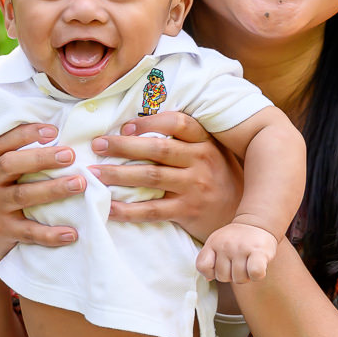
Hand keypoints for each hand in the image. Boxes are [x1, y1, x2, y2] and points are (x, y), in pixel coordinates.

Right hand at [0, 123, 85, 265]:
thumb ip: (24, 160)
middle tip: (70, 155)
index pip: (3, 143)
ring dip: (53, 189)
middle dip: (41, 158)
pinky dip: (51, 234)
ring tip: (80, 184)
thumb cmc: (1, 197)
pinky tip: (72, 233)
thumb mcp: (3, 176)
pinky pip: (29, 232)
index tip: (53, 130)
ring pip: (23, 195)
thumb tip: (65, 141)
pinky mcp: (4, 231)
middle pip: (11, 164)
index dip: (26, 134)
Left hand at [89, 111, 243, 241]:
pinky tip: (109, 206)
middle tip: (97, 145)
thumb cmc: (220, 177)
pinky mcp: (188, 212)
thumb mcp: (212, 151)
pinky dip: (128, 210)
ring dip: (118, 174)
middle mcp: (201, 161)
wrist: (244, 214)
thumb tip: (140, 126)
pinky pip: (152, 210)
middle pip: (157, 149)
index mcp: (205, 142)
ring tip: (93, 173)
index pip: (178, 123)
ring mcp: (195, 187)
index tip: (125, 126)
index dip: (149, 122)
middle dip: (123, 146)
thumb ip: (186, 139)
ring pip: (150, 177)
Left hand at [196, 223, 277, 282]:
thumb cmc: (237, 239)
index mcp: (213, 243)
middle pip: (222, 277)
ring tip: (248, 263)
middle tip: (238, 264)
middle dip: (231, 275)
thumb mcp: (217, 243)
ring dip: (245, 276)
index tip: (220, 266)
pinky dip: (256, 275)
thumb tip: (208, 278)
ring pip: (239, 279)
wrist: (257, 224)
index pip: (202, 266)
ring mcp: (242, 248)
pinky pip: (255, 273)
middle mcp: (225, 244)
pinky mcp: (259, 251)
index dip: (211, 272)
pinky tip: (257, 267)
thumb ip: (209, 259)